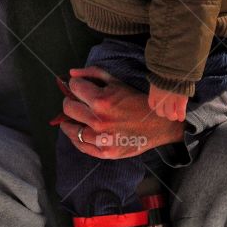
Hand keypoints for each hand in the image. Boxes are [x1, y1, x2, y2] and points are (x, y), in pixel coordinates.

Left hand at [50, 66, 184, 158]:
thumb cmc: (136, 100)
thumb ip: (92, 74)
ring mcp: (101, 139)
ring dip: (70, 121)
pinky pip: (80, 145)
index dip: (74, 84)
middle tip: (76, 101)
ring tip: (75, 118)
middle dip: (70, 101)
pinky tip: (79, 131)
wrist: (158, 124)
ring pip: (70, 129)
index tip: (78, 87)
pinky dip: (76, 138)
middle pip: (68, 108)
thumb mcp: (117, 82)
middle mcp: (98, 120)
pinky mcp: (105, 152)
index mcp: (101, 100)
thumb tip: (71, 73)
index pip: (74, 87)